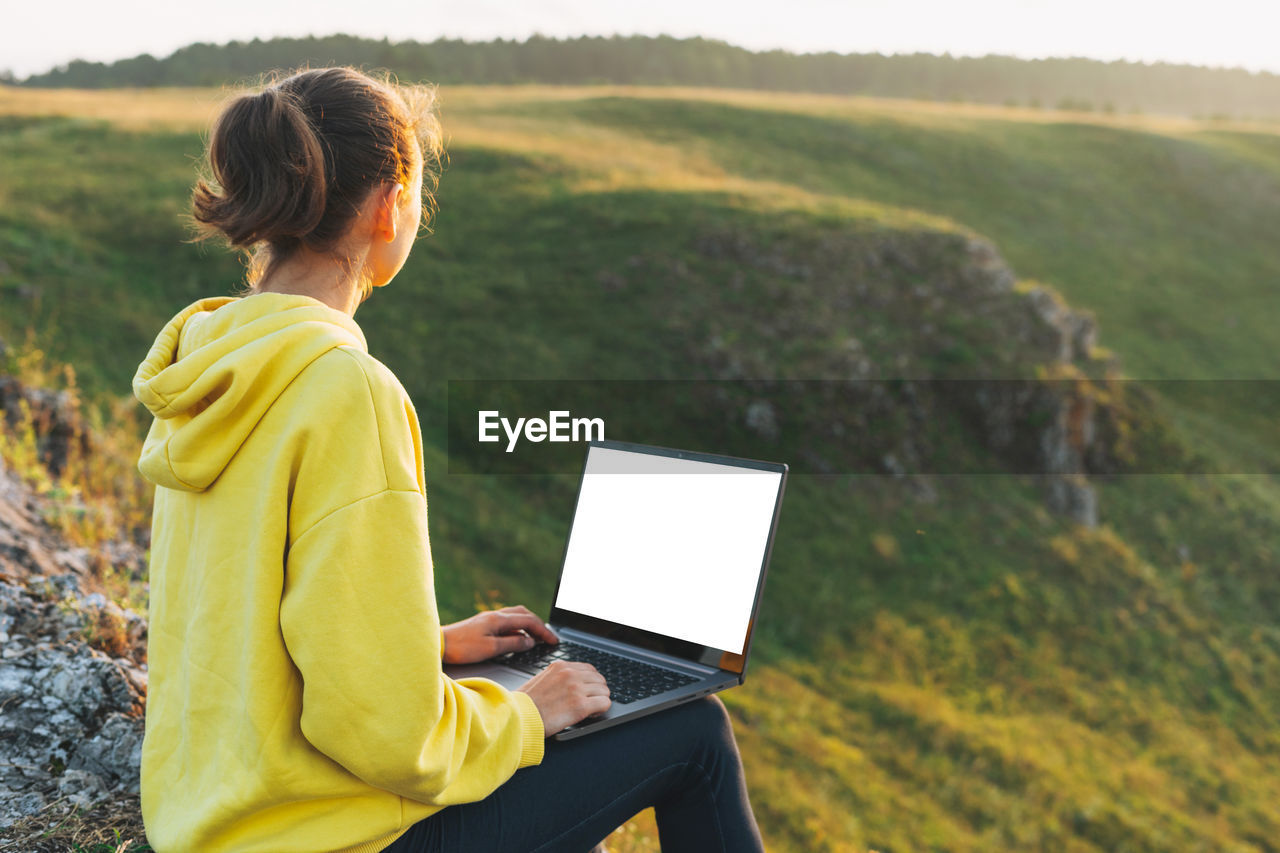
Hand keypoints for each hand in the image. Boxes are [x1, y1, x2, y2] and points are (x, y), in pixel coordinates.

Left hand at [441, 605, 558, 664]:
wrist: (438, 644)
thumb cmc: (462, 647)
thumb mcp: (491, 649)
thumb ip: (513, 644)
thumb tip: (529, 642)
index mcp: (499, 619)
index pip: (529, 622)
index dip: (544, 632)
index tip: (553, 641)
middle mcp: (495, 615)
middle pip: (524, 614)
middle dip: (539, 625)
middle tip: (548, 638)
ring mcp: (488, 619)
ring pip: (515, 616)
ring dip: (528, 624)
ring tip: (535, 637)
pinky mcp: (482, 624)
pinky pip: (506, 621)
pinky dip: (517, 627)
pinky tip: (516, 638)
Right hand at [516, 661, 611, 735]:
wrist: (519, 717)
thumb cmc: (526, 704)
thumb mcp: (541, 679)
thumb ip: (558, 677)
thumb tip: (573, 683)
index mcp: (560, 666)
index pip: (589, 669)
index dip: (591, 682)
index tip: (588, 691)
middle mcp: (570, 674)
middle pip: (600, 679)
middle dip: (597, 692)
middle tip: (589, 702)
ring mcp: (576, 689)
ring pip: (604, 691)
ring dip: (599, 701)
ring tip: (589, 710)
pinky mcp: (580, 705)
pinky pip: (605, 703)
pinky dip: (601, 710)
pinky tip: (591, 714)